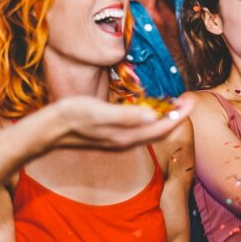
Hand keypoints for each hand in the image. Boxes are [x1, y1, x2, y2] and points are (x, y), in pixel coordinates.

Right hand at [54, 95, 193, 149]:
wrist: (50, 129)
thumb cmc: (73, 116)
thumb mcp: (99, 112)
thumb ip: (126, 116)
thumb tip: (152, 115)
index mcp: (127, 136)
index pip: (163, 127)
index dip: (179, 114)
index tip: (190, 100)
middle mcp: (127, 141)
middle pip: (161, 131)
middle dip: (177, 116)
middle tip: (187, 99)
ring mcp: (121, 140)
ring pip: (152, 131)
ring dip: (166, 118)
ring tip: (175, 102)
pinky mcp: (114, 136)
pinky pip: (142, 129)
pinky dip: (152, 119)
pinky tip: (151, 109)